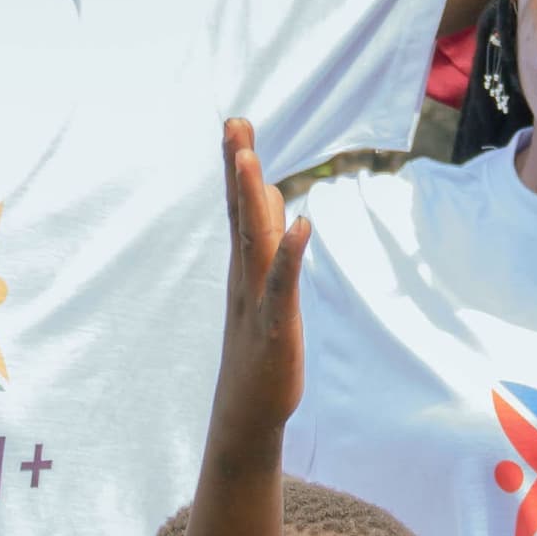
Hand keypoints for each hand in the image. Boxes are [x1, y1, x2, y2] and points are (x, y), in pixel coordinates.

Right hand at [207, 119, 308, 466]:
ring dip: (253, 200)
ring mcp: (257, 300)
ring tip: (251, 159)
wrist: (247, 412)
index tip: (236, 125)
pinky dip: (291, 255)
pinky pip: (282, 286)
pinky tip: (302, 225)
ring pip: (254, 242)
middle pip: (241, 214)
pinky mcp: (276, 326)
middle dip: (238, 168)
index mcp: (244, 267)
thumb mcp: (265, 289)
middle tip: (234, 122)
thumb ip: (271, 241)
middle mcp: (244, 277)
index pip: (239, 208)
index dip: (238, 167)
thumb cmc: (259, 349)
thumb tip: (279, 195)